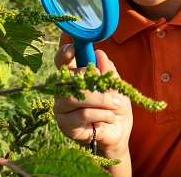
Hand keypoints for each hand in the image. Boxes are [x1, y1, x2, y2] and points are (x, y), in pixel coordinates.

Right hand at [53, 44, 132, 158]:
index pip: (62, 61)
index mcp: (74, 77)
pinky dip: (102, 113)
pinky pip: (82, 114)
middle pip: (69, 78)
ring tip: (115, 104)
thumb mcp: (117, 85)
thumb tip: (99, 54)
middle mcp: (63, 90)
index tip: (73, 49)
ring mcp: (61, 107)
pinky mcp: (65, 124)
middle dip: (94, 82)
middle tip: (112, 90)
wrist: (119, 131)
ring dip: (101, 100)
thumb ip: (108, 71)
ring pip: (75, 97)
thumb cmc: (116, 106)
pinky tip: (110, 117)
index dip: (64, 53)